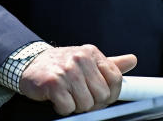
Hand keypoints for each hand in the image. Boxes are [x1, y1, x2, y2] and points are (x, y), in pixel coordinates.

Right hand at [18, 45, 136, 114]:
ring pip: (86, 104)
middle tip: (79, 97)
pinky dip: (62, 108)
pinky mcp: (54, 83)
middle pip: (102, 95)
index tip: (101, 97)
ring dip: (76, 106)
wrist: (30, 64)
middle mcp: (81, 59)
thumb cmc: (60, 64)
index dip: (110, 95)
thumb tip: (132, 60)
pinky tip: (57, 98)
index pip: (115, 79)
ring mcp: (67, 70)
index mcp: (92, 53)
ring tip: (67, 95)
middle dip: (91, 102)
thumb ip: (110, 63)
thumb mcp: (87, 60)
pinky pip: (68, 108)